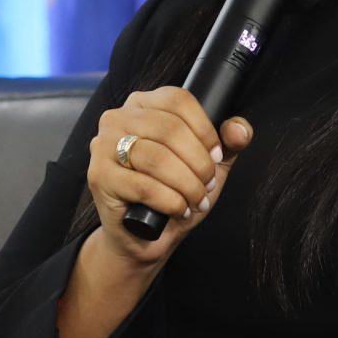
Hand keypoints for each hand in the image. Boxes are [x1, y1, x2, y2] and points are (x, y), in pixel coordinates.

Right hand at [85, 86, 254, 271]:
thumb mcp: (207, 165)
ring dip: (187, 185)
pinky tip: (178, 209)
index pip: (178, 100)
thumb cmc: (172, 194)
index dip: (205, 130)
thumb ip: (228, 143)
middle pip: (170, 128)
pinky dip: (170, 201)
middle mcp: (117, 118)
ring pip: (157, 158)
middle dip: (199, 163)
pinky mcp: (99, 176)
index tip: (216, 156)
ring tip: (195, 200)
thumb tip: (239, 129)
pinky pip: (143, 186)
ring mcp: (103, 146)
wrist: (141, 237)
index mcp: (142, 104)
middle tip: (207, 185)